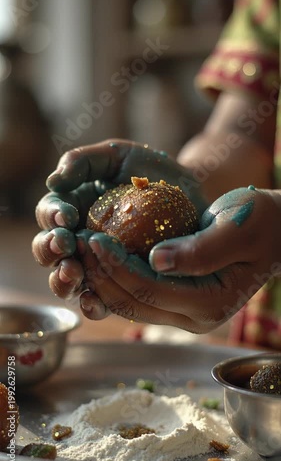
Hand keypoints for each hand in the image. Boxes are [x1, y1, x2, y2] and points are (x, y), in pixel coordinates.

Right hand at [32, 139, 205, 304]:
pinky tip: (94, 301)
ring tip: (73, 273)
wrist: (188, 195)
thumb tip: (52, 182)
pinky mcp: (118, 285)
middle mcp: (77, 240)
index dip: (51, 217)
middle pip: (48, 251)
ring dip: (62, 280)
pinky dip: (91, 305)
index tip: (67, 216)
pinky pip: (99, 301)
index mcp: (70, 208)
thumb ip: (83, 161)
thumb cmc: (149, 171)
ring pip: (66, 280)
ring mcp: (95, 265)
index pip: (49, 215)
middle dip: (50, 249)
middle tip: (65, 245)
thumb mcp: (117, 156)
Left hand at [77, 186, 280, 331]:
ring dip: (103, 281)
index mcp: (211, 303)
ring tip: (83, 251)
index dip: (118, 266)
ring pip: (131, 306)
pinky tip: (99, 261)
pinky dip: (115, 281)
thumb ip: (200, 249)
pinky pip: (139, 299)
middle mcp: (197, 318)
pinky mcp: (179, 305)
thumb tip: (155, 259)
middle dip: (102, 275)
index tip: (95, 237)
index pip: (150, 289)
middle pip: (134, 303)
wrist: (273, 233)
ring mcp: (186, 315)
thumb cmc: (260, 223)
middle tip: (78, 243)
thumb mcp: (236, 228)